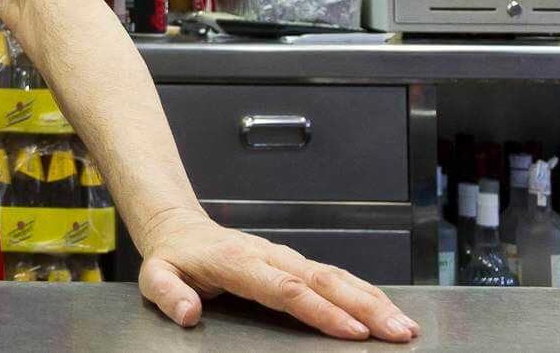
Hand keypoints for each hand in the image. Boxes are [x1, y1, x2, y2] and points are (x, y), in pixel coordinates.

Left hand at [137, 211, 418, 342]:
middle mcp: (269, 255)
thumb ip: (168, 294)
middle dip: (363, 307)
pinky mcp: (296, 262)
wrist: (179, 227)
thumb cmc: (172, 258)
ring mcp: (285, 257)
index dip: (319, 310)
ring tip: (405, 326)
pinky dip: (365, 292)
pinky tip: (388, 310)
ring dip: (372, 300)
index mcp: (238, 261)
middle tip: (397, 332)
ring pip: (336, 276)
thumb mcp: (154, 277)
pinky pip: (335, 276)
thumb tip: (188, 313)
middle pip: (323, 280)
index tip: (351, 331)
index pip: (285, 288)